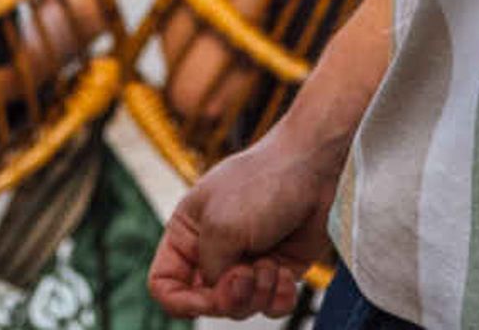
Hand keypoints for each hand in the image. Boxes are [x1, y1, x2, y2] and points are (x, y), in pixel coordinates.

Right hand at [150, 125, 340, 319]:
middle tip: (248, 273)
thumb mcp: (221, 227)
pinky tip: (286, 272)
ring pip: (242, 309)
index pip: (164, 284)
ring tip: (271, 265)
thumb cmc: (262, 184)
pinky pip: (272, 307)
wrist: (314, 170)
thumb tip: (223, 296)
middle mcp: (213, 252)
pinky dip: (280, 296)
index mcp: (186, 234)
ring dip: (259, 294)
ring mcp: (246, 264)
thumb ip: (211, 271)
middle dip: (232, 296)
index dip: (182, 303)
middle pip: (208, 303)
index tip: (210, 299)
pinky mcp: (276, 272)